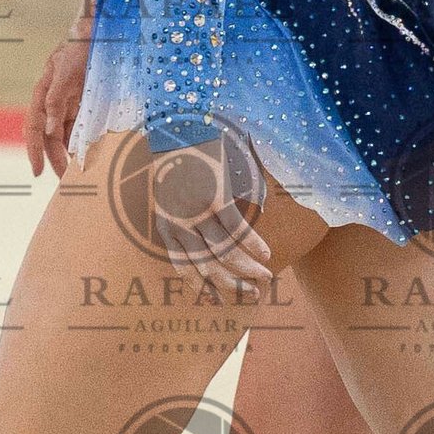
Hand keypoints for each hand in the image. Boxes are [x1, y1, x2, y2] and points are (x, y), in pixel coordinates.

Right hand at [25, 5, 92, 178]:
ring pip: (63, 133)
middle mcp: (52, 100)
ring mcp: (66, 101)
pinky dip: (81, 140)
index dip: (34, 150)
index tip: (38, 171)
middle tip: (64, 180)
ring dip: (68, 152)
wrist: (99, 29)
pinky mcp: (80, 100)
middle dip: (54, 158)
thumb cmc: (79, 45)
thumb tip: (48, 127)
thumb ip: (55, 98)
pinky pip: (78, 125)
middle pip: (48, 135)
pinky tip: (87, 153)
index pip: (34, 127)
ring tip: (76, 172)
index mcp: (43, 92)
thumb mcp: (66, 70)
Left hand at [149, 138, 272, 294]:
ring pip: (226, 253)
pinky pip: (237, 229)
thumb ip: (180, 222)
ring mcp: (198, 214)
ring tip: (266, 278)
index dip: (202, 288)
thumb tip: (203, 241)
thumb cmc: (175, 164)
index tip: (217, 300)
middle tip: (252, 296)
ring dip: (249, 269)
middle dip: (232, 285)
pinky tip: (267, 254)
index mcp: (167, 228)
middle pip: (209, 267)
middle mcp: (180, 227)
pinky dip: (254, 244)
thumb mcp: (167, 198)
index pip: (185, 269)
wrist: (175, 132)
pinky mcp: (214, 199)